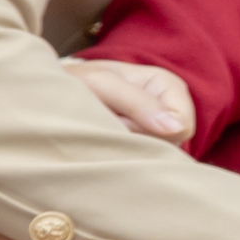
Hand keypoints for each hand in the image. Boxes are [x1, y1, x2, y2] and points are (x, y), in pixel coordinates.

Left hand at [62, 57, 193, 144]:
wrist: (56, 93)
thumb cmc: (78, 82)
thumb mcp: (102, 84)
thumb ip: (138, 103)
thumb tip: (177, 129)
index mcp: (170, 85)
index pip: (182, 126)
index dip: (149, 129)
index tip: (120, 118)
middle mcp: (172, 107)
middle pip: (172, 142)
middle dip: (139, 137)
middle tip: (110, 122)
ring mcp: (161, 127)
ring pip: (160, 153)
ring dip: (130, 145)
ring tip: (108, 128)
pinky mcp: (148, 142)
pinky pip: (148, 158)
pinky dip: (126, 152)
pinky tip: (111, 139)